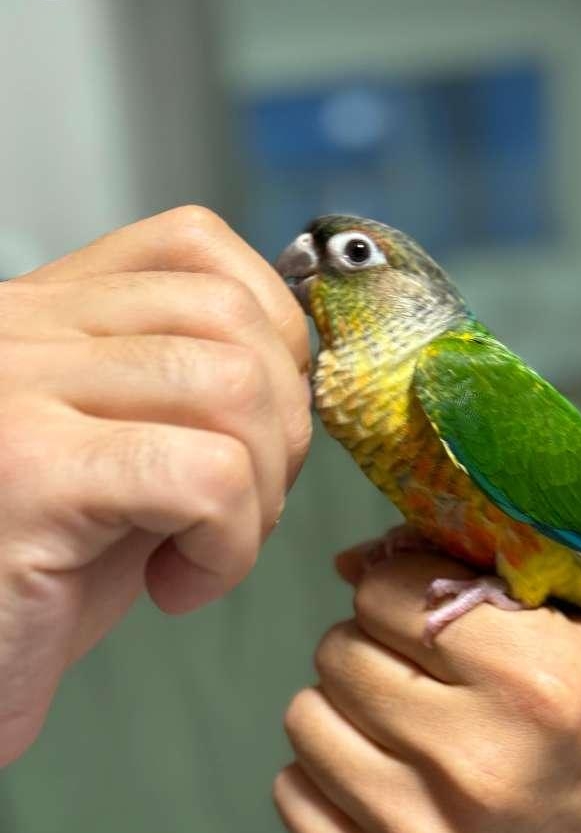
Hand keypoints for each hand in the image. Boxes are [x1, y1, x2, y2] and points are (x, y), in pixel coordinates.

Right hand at [0, 205, 310, 766]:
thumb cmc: (37, 574)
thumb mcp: (117, 451)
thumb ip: (183, 391)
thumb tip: (299, 373)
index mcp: (42, 311)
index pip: (193, 243)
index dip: (271, 327)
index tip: (263, 418)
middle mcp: (18, 328)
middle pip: (230, 315)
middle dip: (282, 423)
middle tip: (242, 508)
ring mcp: (17, 390)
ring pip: (233, 387)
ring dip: (261, 491)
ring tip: (205, 553)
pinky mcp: (32, 474)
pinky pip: (208, 477)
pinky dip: (230, 545)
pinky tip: (176, 589)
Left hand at [275, 549, 580, 832]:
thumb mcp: (572, 639)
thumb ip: (466, 578)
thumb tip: (346, 561)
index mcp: (532, 684)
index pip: (386, 593)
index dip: (397, 590)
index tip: (421, 612)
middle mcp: (474, 765)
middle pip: (339, 651)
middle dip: (369, 647)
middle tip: (413, 674)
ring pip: (305, 717)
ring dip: (342, 710)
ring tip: (396, 726)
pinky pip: (291, 795)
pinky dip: (324, 777)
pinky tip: (380, 780)